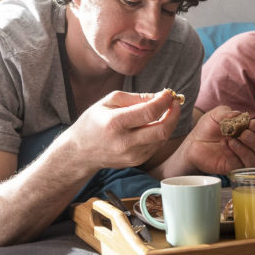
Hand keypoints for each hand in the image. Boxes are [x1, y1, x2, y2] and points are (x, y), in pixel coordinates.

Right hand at [63, 88, 182, 172]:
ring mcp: (131, 155)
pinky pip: (156, 146)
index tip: (168, 93)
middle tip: (175, 102)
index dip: (164, 101)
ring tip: (167, 110)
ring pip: (162, 138)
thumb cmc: (93, 122)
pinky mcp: (136, 161)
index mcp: (115, 123)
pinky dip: (161, 133)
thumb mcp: (108, 101)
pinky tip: (157, 123)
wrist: (80, 152)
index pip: (150, 112)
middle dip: (174, 114)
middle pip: (162, 130)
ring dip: (169, 123)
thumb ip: (135, 98)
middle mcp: (124, 142)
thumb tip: (159, 97)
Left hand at [160, 106, 254, 177]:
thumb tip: (239, 116)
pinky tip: (224, 145)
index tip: (251, 124)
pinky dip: (233, 155)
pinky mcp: (231, 168)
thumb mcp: (216, 115)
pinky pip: (239, 166)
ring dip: (244, 150)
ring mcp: (241, 159)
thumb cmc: (207, 128)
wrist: (193, 142)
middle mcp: (249, 147)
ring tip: (230, 140)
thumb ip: (228, 113)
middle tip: (243, 134)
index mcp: (250, 132)